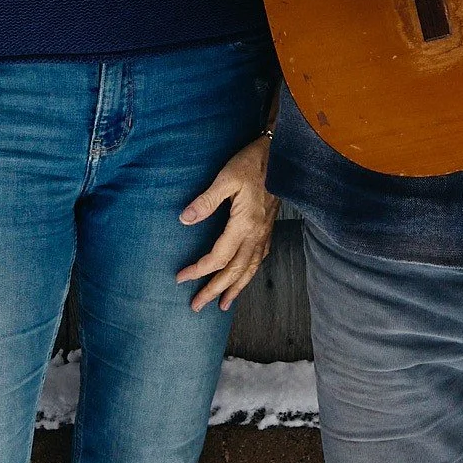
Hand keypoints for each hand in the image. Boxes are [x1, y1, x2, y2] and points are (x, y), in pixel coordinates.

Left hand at [177, 130, 277, 312]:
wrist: (282, 155)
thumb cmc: (252, 163)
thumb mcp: (226, 178)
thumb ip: (206, 200)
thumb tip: (185, 219)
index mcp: (244, 225)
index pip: (218, 257)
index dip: (199, 270)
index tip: (181, 278)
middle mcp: (256, 234)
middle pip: (234, 271)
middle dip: (214, 290)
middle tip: (197, 306)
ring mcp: (265, 233)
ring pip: (250, 269)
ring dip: (235, 289)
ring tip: (223, 304)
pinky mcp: (269, 228)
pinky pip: (260, 259)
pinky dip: (250, 274)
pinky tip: (245, 277)